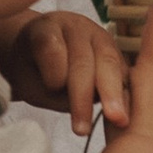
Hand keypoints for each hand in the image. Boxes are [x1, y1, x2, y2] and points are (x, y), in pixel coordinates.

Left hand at [0, 5, 130, 138]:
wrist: (45, 55)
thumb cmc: (32, 68)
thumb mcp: (26, 76)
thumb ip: (45, 84)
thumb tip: (72, 97)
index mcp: (47, 27)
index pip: (51, 45)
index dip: (54, 68)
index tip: (53, 87)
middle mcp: (77, 28)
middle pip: (82, 59)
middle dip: (83, 93)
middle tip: (83, 125)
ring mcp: (101, 39)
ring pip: (109, 65)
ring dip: (112, 96)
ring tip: (116, 120)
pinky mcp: (118, 56)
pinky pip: (125, 75)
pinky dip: (125, 98)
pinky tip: (126, 118)